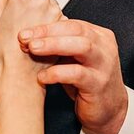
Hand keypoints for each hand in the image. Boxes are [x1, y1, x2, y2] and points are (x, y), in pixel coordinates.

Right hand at [0, 0, 62, 77]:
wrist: (22, 70)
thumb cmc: (6, 48)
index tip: (20, 1)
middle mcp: (39, 1)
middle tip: (26, 17)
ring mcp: (53, 12)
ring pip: (50, 2)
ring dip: (44, 10)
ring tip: (34, 28)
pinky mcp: (63, 23)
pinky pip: (59, 15)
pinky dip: (53, 21)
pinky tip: (43, 34)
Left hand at [18, 19, 127, 133]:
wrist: (108, 110)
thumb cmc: (88, 82)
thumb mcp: (74, 59)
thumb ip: (60, 46)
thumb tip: (28, 38)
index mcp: (99, 36)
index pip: (72, 24)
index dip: (47, 27)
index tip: (25, 32)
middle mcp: (104, 47)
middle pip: (77, 30)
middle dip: (48, 32)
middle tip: (25, 38)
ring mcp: (104, 65)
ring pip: (82, 47)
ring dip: (54, 46)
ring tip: (33, 49)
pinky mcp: (99, 84)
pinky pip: (77, 74)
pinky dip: (57, 73)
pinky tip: (42, 77)